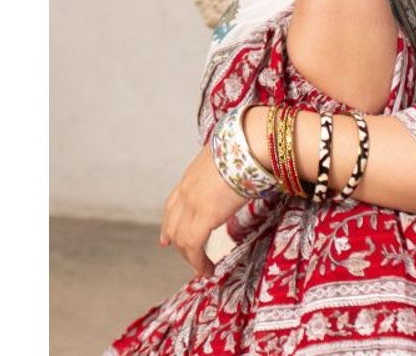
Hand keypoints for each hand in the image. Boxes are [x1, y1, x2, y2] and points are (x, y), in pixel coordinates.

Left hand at [159, 144, 245, 276]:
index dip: (169, 222)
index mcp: (192, 175)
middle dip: (176, 243)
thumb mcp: (229, 157)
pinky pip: (194, 247)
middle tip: (184, 257)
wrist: (249, 143)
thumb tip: (243, 168)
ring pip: (181, 239)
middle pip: (172, 224)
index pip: (173, 203)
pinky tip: (208, 270)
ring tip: (202, 268)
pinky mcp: (204, 217)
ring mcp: (192, 204)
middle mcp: (187, 190)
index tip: (166, 238)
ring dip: (190, 256)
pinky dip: (199, 262)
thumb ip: (227, 167)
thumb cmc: (247, 145)